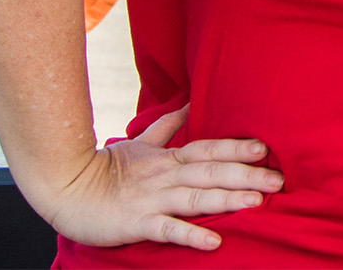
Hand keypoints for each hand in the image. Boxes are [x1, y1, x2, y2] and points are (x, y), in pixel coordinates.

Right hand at [30, 106, 282, 251]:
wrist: (62, 188)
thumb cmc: (107, 168)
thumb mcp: (141, 142)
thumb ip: (169, 125)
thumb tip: (190, 101)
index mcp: (168, 157)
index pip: (209, 149)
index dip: (237, 148)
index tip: (267, 149)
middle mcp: (165, 175)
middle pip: (212, 172)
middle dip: (247, 175)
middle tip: (279, 180)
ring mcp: (151, 199)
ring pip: (196, 198)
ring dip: (227, 200)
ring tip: (256, 204)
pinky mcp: (136, 223)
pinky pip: (167, 229)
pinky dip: (190, 234)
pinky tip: (213, 241)